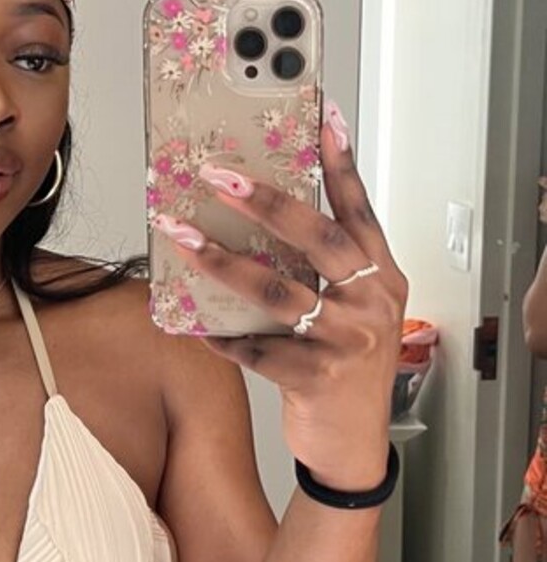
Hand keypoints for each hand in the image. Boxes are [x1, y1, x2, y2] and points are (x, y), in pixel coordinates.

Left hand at [156, 101, 407, 488]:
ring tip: (181, 234)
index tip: (320, 116)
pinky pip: (256, 349)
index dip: (340, 162)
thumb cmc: (347, 368)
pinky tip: (191, 322)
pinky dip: (220, 334)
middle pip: (316, 238)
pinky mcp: (316, 379)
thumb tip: (265, 213)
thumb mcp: (353, 309)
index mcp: (381, 274)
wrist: (354, 445)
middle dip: (263, 201)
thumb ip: (324, 267)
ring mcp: (347, 341)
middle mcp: (371, 300)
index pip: (359, 207)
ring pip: (277, 290)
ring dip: (221, 260)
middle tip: (216, 174)